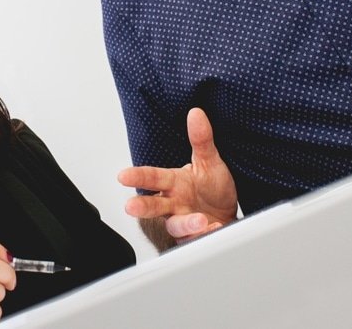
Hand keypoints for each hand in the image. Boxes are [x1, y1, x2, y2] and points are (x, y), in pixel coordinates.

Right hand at [117, 108, 238, 243]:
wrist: (229, 214)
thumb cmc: (213, 189)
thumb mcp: (210, 162)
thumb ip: (201, 139)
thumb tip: (196, 113)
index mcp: (174, 182)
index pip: (152, 177)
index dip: (137, 176)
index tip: (123, 176)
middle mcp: (174, 203)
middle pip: (153, 205)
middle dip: (142, 206)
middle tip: (131, 207)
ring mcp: (183, 221)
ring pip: (175, 225)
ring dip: (185, 224)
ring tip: (199, 220)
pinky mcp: (194, 238)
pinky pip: (196, 239)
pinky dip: (205, 234)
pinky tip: (215, 227)